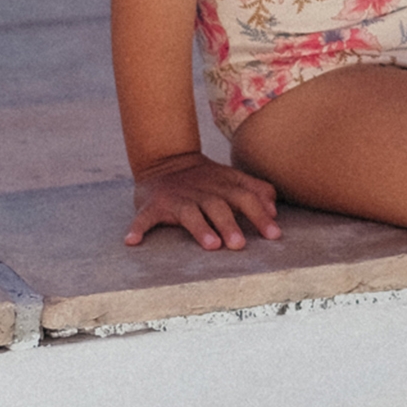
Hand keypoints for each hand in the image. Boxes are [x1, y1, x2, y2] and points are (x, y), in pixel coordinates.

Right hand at [125, 151, 281, 250]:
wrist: (166, 161)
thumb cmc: (206, 179)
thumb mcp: (232, 179)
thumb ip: (256, 191)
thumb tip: (275, 210)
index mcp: (223, 185)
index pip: (246, 198)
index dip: (260, 215)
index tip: (274, 235)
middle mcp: (201, 191)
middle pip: (218, 206)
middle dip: (230, 224)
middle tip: (239, 245)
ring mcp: (176, 198)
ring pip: (189, 213)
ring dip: (199, 229)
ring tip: (210, 244)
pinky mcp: (153, 205)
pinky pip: (144, 217)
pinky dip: (137, 228)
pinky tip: (132, 241)